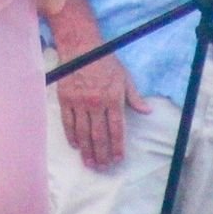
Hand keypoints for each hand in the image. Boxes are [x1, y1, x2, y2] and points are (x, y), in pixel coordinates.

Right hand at [54, 50, 151, 169]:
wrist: (80, 46)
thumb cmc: (105, 61)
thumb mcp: (124, 77)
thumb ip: (134, 97)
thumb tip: (147, 111)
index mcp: (113, 99)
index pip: (116, 129)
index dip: (117, 147)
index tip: (117, 159)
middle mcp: (95, 103)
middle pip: (98, 135)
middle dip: (101, 154)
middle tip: (102, 167)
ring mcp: (78, 102)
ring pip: (82, 132)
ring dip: (86, 150)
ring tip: (89, 163)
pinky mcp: (64, 98)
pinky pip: (67, 121)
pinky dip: (71, 135)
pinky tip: (75, 145)